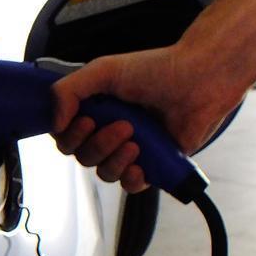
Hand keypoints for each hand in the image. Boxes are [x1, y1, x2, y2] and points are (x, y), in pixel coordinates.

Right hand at [50, 45, 242, 192]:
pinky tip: (140, 166)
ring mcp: (130, 150)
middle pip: (82, 157)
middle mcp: (108, 132)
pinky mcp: (153, 165)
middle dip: (98, 144)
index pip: (64, 136)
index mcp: (93, 111)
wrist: (199, 79)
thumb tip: (56, 122)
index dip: (70, 135)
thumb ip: (67, 91)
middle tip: (124, 125)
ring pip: (104, 172)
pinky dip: (131, 179)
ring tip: (137, 141)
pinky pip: (130, 186)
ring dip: (115, 159)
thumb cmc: (155, 70)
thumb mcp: (102, 71)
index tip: (87, 119)